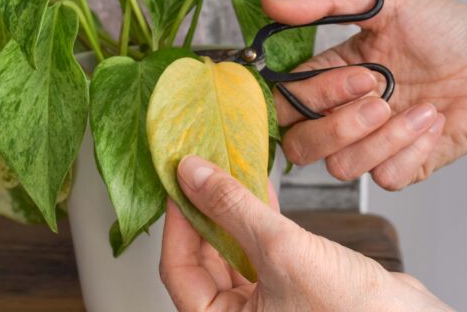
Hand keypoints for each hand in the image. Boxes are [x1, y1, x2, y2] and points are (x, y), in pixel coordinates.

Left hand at [160, 155, 452, 311]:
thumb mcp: (282, 250)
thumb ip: (234, 209)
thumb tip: (193, 175)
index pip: (178, 268)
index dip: (177, 220)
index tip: (179, 179)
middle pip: (203, 258)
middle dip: (204, 211)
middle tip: (202, 169)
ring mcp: (265, 302)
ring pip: (231, 250)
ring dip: (232, 210)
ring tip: (229, 170)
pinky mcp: (289, 284)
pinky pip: (259, 248)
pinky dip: (257, 218)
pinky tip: (260, 189)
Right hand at [263, 0, 466, 189]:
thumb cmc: (448, 31)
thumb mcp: (387, 1)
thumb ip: (327, 1)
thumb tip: (271, 3)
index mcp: (329, 76)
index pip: (284, 102)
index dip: (312, 97)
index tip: (361, 73)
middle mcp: (342, 114)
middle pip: (299, 146)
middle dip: (340, 124)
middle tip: (382, 94)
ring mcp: (370, 145)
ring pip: (340, 167)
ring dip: (385, 136)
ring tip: (422, 108)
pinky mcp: (400, 168)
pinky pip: (383, 178)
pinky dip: (412, 150)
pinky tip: (434, 124)